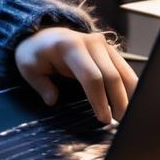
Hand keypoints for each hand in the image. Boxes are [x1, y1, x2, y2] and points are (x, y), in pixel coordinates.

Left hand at [14, 27, 137, 123]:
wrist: (45, 35)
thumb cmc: (36, 54)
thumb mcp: (28, 67)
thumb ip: (40, 85)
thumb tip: (52, 100)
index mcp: (69, 47)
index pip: (91, 76)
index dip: (99, 99)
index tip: (104, 119)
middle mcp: (91, 43)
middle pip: (112, 76)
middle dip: (119, 102)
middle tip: (121, 124)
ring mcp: (104, 45)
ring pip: (124, 73)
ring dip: (130, 96)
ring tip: (129, 118)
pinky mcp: (111, 50)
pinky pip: (126, 70)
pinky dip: (131, 88)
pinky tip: (131, 105)